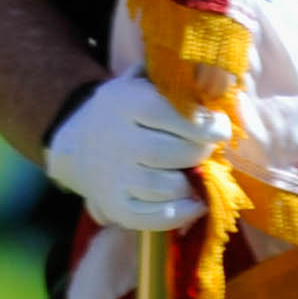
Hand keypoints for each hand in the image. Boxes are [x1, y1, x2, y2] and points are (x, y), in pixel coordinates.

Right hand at [42, 77, 229, 235]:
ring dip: (191, 182)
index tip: (219, 126)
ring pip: (168, 187)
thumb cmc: (126, 113)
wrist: (78, 144)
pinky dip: (182, 213)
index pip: (171, 113)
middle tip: (206, 149)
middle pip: (175, 153)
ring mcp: (114, 177)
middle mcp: (116, 141)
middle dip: (201, 152)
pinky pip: (155, 217)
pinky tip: (194, 202)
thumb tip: (220, 81)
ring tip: (193, 172)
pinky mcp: (116, 206)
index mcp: (124, 103)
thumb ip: (175, 81)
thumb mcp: (140, 85)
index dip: (204, 123)